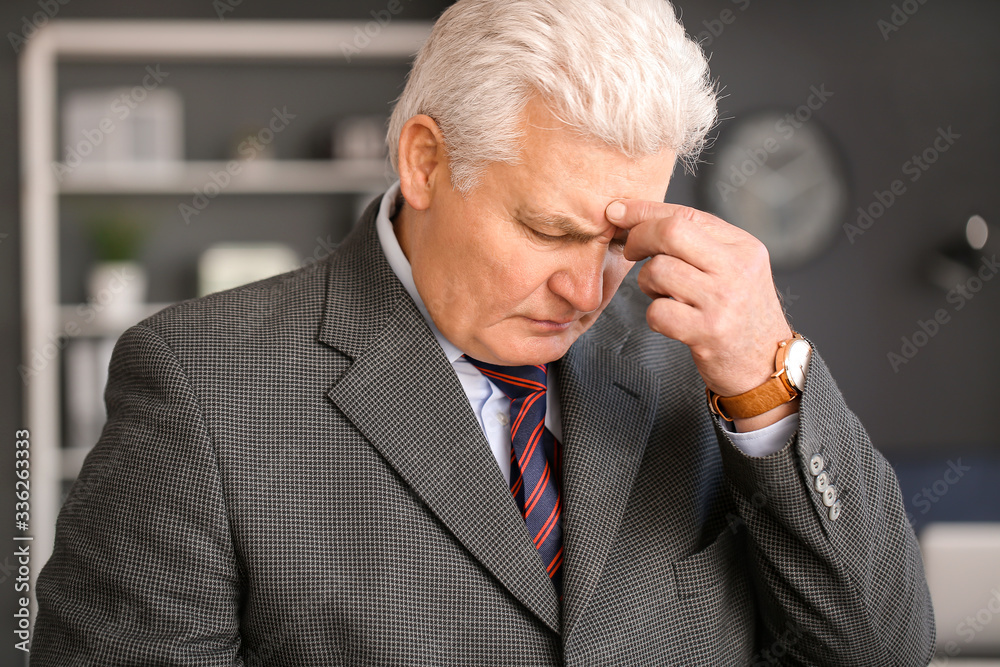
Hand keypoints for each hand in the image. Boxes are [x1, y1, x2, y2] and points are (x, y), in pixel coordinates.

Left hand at [606, 200, 794, 424]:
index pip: (685, 214)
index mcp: (743, 246)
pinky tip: (671, 320)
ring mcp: (723, 300)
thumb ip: (698, 242)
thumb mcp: (734, 268)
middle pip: (670, 232)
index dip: (644, 210)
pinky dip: (655, 315)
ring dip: (647, 283)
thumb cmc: (739, 313)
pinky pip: (657, 311)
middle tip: (630, 250)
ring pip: (658, 271)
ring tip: (664, 294)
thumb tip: (637, 216)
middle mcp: (737, 268)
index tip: (618, 211)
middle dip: (638, 237)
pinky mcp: (708, 332)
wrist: (766, 364)